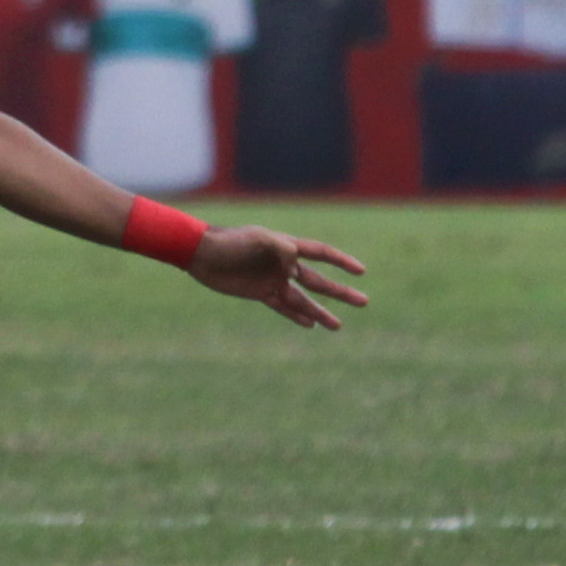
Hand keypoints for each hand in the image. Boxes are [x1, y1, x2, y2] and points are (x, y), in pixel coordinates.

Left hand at [186, 225, 368, 330]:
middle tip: (364, 302)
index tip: (361, 272)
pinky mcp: (259, 292)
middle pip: (319, 280)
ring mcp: (272, 280)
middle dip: (341, 292)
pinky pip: (282, 306)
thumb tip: (295, 260)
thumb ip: (278, 247)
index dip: (341, 261)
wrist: (202, 254)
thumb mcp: (255, 240)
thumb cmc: (229, 242)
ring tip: (338, 326)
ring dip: (320, 312)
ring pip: (302, 299)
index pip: (321, 253)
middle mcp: (283, 264)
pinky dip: (295, 315)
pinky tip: (310, 325)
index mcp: (286, 246)